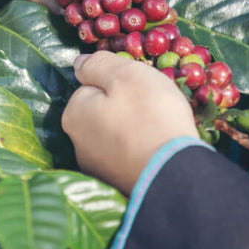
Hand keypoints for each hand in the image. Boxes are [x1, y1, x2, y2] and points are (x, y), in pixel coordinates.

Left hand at [63, 51, 197, 194]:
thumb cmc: (149, 117)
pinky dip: (141, 153)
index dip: (118, 84)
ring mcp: (96, 169)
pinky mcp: (117, 185)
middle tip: (154, 110)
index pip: (91, 88)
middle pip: (102, 113)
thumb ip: (99, 64)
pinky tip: (159, 153)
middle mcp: (77, 144)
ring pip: (116, 136)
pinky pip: (129, 158)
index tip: (140, 90)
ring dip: (133, 132)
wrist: (176, 175)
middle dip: (125, 109)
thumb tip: (80, 63)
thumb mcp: (125, 75)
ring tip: (159, 132)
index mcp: (73, 115)